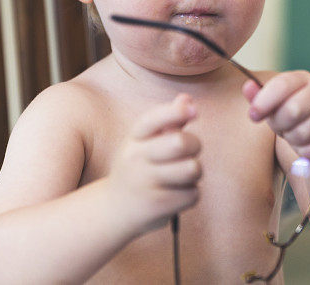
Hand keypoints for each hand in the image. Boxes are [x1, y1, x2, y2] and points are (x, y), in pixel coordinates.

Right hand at [106, 93, 201, 233]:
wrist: (114, 210)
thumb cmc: (138, 167)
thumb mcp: (145, 141)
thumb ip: (169, 120)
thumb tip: (188, 99)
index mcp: (134, 137)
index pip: (154, 119)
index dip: (176, 112)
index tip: (194, 111)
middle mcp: (136, 158)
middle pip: (181, 143)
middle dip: (195, 145)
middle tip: (188, 153)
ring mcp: (145, 183)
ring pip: (192, 169)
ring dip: (194, 173)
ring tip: (181, 176)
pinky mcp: (157, 206)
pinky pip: (193, 194)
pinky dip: (189, 195)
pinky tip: (174, 195)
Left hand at [243, 71, 309, 162]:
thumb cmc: (291, 117)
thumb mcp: (274, 106)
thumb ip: (259, 98)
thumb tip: (247, 86)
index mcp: (302, 79)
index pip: (282, 85)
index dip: (264, 101)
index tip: (253, 116)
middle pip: (293, 110)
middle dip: (280, 125)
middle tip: (281, 128)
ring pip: (305, 133)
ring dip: (293, 141)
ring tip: (294, 136)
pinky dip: (306, 154)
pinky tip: (306, 148)